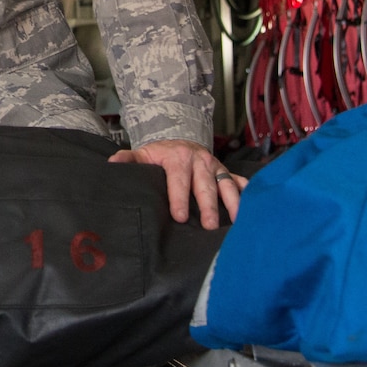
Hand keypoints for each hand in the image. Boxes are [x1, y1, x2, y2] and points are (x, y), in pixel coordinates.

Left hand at [110, 139, 245, 228]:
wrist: (181, 141)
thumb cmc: (161, 154)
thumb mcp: (144, 154)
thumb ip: (129, 160)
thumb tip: (112, 163)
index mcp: (178, 158)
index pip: (178, 180)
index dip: (179, 198)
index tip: (179, 216)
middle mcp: (200, 161)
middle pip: (204, 186)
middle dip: (208, 206)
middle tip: (208, 225)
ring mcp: (216, 167)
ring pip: (226, 185)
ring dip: (233, 202)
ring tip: (236, 221)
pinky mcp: (226, 172)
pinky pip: (240, 181)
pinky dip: (247, 193)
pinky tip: (254, 208)